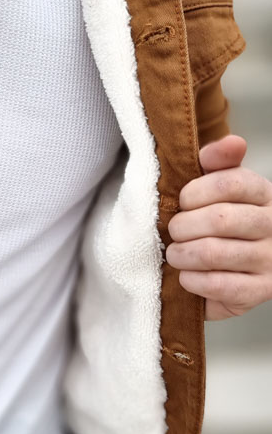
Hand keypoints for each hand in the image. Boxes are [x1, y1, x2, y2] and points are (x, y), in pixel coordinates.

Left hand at [166, 134, 271, 319]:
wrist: (241, 268)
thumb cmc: (223, 222)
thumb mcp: (219, 187)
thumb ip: (218, 162)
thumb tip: (233, 142)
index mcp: (265, 194)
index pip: (230, 182)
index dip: (195, 192)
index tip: (182, 201)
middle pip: (220, 219)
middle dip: (183, 226)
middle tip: (173, 231)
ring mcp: (271, 260)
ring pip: (215, 253)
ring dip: (182, 254)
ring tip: (175, 254)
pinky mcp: (261, 291)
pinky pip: (220, 285)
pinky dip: (193, 280)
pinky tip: (186, 276)